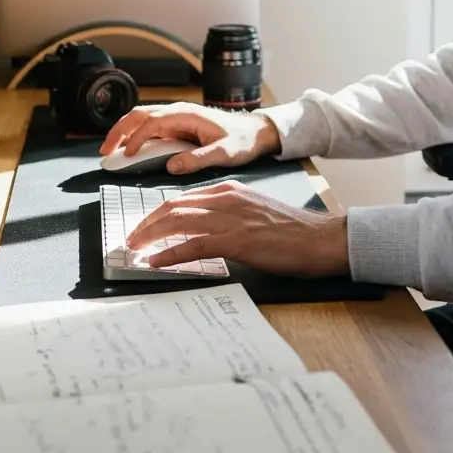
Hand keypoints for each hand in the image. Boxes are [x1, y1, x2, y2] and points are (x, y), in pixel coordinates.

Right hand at [99, 102, 281, 174]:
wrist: (254, 132)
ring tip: (109, 151)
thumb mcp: (225, 152)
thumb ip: (199, 159)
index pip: (153, 121)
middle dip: (118, 130)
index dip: (137, 137)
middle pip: (138, 115)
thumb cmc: (242, 140)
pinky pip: (148, 128)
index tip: (127, 155)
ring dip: (122, 132)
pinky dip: (133, 136)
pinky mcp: (175, 127)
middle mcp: (177, 112)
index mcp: (186, 114)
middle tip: (105, 150)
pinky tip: (126, 150)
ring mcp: (174, 118)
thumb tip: (172, 166)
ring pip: (140, 119)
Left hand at [125, 181, 348, 277]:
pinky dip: (170, 254)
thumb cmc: (293, 232)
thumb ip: (230, 215)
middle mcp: (226, 199)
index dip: (158, 213)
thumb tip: (203, 232)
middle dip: (147, 223)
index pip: (182, 198)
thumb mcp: (255, 212)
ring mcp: (230, 218)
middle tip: (131, 238)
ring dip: (150, 236)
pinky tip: (155, 262)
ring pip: (177, 222)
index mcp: (229, 190)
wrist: (322, 239)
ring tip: (135, 249)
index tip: (144, 226)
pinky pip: (193, 246)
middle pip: (173, 206)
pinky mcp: (236, 240)